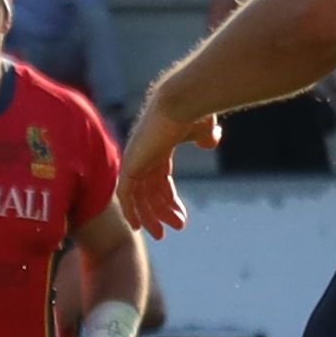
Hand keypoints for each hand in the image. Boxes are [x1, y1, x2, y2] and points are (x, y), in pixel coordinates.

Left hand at [119, 88, 213, 235]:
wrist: (181, 102)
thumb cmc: (195, 110)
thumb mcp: (203, 127)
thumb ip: (205, 136)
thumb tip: (210, 142)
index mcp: (158, 147)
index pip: (160, 180)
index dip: (169, 200)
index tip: (181, 218)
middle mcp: (144, 155)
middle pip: (149, 191)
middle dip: (161, 212)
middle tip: (173, 230)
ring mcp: (136, 159)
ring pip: (139, 196)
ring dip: (150, 216)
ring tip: (162, 234)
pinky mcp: (131, 164)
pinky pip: (126, 194)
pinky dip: (130, 210)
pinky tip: (138, 227)